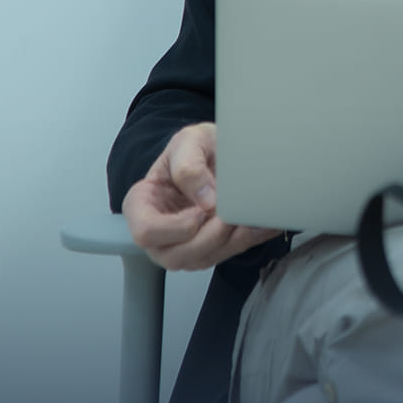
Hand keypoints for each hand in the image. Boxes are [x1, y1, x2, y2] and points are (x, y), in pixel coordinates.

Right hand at [122, 122, 280, 270]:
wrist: (214, 152)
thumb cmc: (193, 148)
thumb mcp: (188, 141)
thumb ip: (190, 166)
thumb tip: (206, 200)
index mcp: (141, 205)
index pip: (146, 231)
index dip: (174, 227)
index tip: (199, 211)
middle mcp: (158, 232)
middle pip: (174, 255)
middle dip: (208, 239)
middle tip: (230, 217)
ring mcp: (181, 245)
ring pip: (202, 261)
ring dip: (230, 243)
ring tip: (249, 218)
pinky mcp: (208, 249)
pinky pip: (226, 255)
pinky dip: (247, 240)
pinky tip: (261, 222)